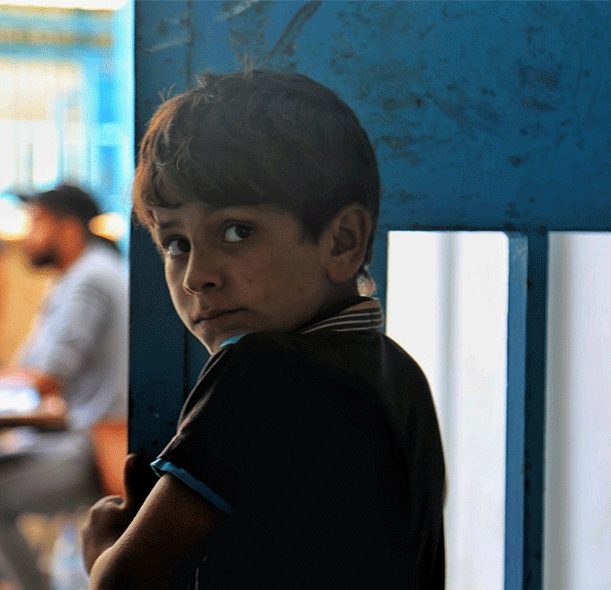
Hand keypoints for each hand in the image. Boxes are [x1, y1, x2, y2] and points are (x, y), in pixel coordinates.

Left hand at [81, 453, 156, 572]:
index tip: (137, 521)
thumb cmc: (126, 536)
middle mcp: (89, 522)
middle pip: (115, 517)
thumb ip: (133, 479)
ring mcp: (86, 540)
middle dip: (124, 523)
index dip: (133, 511)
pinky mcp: (86, 556)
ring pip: (110, 532)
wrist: (113, 574)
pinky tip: (118, 553)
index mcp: (100, 507)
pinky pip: (103, 546)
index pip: (123, 503)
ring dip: (117, 536)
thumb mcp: (135, 505)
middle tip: (132, 534)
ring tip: (126, 544)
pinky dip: (110, 548)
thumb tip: (132, 455)